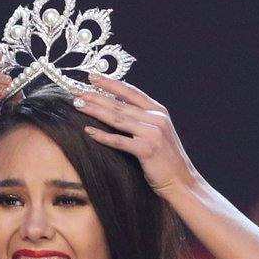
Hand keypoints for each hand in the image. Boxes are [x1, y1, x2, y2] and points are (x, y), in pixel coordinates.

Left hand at [72, 75, 200, 196]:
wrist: (182, 181)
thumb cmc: (166, 160)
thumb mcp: (158, 133)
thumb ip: (142, 120)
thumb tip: (117, 109)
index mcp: (158, 111)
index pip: (131, 92)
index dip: (110, 83)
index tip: (92, 76)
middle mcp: (157, 119)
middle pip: (120, 104)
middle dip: (96, 96)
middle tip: (76, 91)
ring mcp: (153, 133)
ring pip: (118, 119)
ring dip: (95, 111)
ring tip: (78, 105)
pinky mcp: (148, 150)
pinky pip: (120, 141)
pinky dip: (104, 136)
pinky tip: (89, 132)